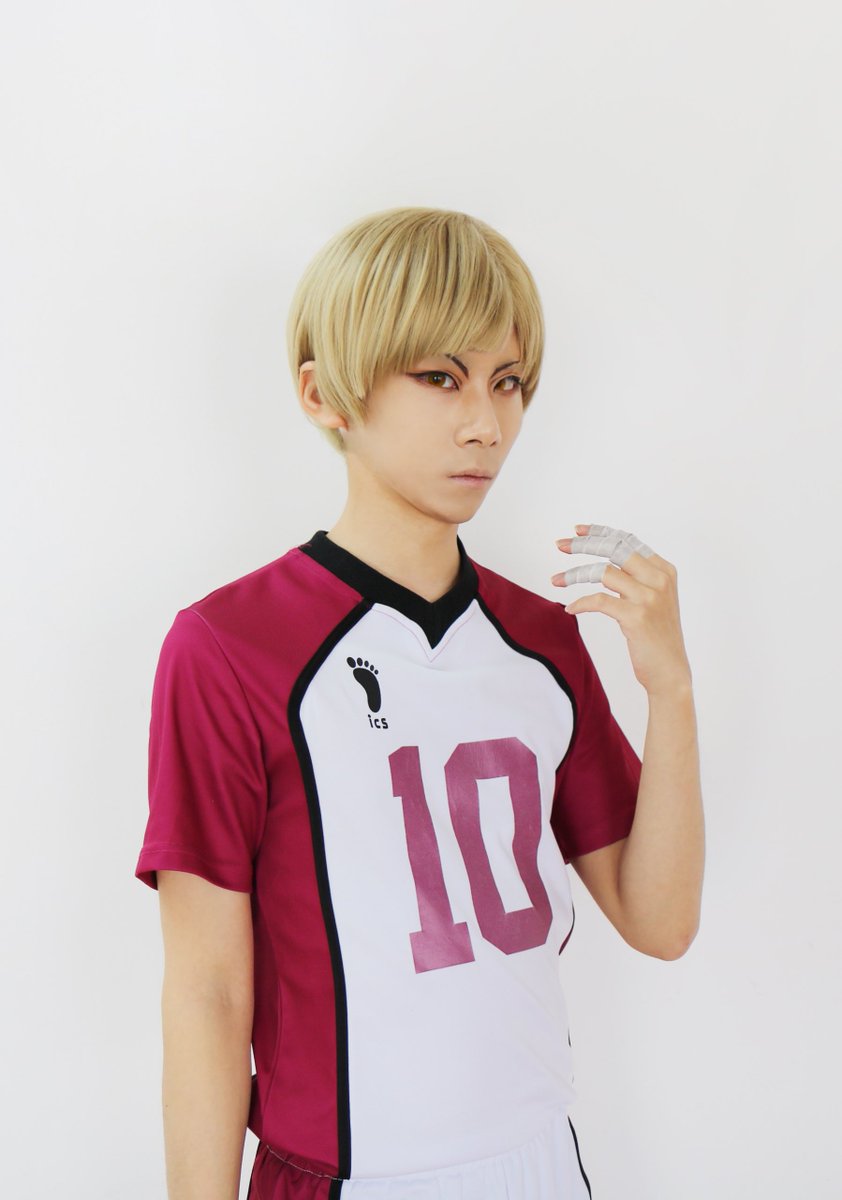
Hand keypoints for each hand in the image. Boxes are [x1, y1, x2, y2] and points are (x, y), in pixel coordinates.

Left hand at [551, 523, 691, 697]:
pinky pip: (599, 600)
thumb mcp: (654, 600)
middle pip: (614, 548)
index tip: (577, 530)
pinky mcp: (636, 617)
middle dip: (583, 544)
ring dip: (573, 574)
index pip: (628, 541)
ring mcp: (649, 597)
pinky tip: (570, 608)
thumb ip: (637, 580)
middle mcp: (659, 580)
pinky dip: (580, 603)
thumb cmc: (657, 637)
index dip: (600, 532)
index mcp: (664, 571)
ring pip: (603, 572)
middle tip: (559, 545)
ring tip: (555, 580)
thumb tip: (604, 565)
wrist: (670, 672)